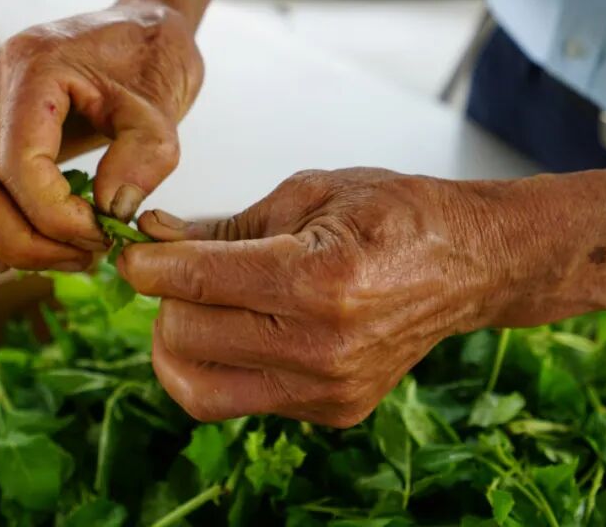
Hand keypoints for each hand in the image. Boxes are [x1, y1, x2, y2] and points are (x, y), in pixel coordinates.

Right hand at [0, 2, 203, 273]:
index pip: (17, 166)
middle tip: (82, 259)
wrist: (144, 28)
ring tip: (27, 266)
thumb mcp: (167, 104)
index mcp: (32, 70)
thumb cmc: (153, 58)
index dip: (54, 217)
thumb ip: (144, 158)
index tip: (101, 236)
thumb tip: (108, 212)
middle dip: (21, 242)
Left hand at [119, 168, 539, 427]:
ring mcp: (328, 389)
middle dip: (163, 301)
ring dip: (180, 345)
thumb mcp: (310, 193)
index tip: (134, 252)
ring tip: (196, 308)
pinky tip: (245, 328)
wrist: (472, 263)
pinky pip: (240, 399)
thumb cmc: (399, 215)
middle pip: (185, 337)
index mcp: (319, 280)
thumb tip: (159, 238)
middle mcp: (322, 347)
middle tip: (175, 271)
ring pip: (198, 388)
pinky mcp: (332, 411)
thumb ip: (228, 224)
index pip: (195, 282)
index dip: (147, 264)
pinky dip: (222, 364)